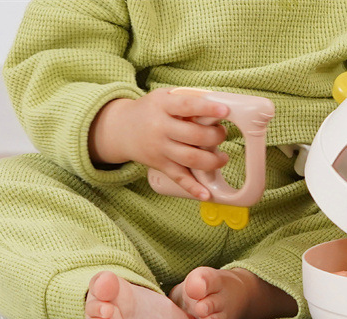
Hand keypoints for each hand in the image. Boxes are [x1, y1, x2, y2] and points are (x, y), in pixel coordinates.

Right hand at [89, 88, 229, 199]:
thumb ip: (188, 99)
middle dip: (216, 136)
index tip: (225, 111)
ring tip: (222, 158)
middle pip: (194, 135)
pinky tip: (206, 194)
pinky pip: (179, 178)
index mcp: (162, 105)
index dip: (207, 109)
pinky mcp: (160, 165)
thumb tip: (219, 106)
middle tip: (221, 134)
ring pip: (190, 158)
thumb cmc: (151, 110)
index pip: (187, 106)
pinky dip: (193, 188)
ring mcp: (160, 149)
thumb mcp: (164, 97)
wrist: (121, 129)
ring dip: (212, 161)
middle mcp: (160, 128)